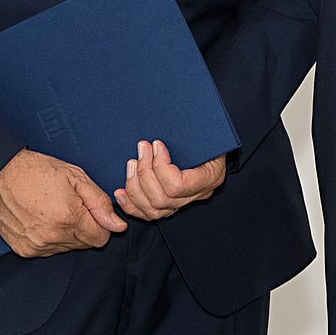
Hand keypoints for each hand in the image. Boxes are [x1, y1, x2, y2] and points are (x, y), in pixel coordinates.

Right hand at [0, 148, 126, 256]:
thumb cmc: (37, 171)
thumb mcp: (76, 177)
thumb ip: (100, 203)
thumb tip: (118, 225)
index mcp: (68, 219)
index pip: (101, 238)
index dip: (101, 223)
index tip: (91, 211)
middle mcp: (52, 237)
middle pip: (85, 244)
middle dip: (85, 227)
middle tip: (71, 205)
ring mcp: (36, 246)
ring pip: (67, 248)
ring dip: (67, 233)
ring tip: (54, 210)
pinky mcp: (24, 249)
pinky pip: (48, 250)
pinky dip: (50, 237)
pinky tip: (42, 219)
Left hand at [112, 140, 226, 220]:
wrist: (214, 144)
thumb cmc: (210, 135)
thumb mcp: (207, 131)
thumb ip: (194, 132)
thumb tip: (175, 120)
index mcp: (210, 178)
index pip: (178, 186)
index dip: (160, 166)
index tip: (156, 144)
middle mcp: (198, 194)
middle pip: (162, 199)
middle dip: (144, 173)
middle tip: (140, 149)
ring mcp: (184, 203)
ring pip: (153, 209)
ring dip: (135, 186)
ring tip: (131, 163)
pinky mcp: (170, 206)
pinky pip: (148, 214)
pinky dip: (131, 205)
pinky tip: (120, 192)